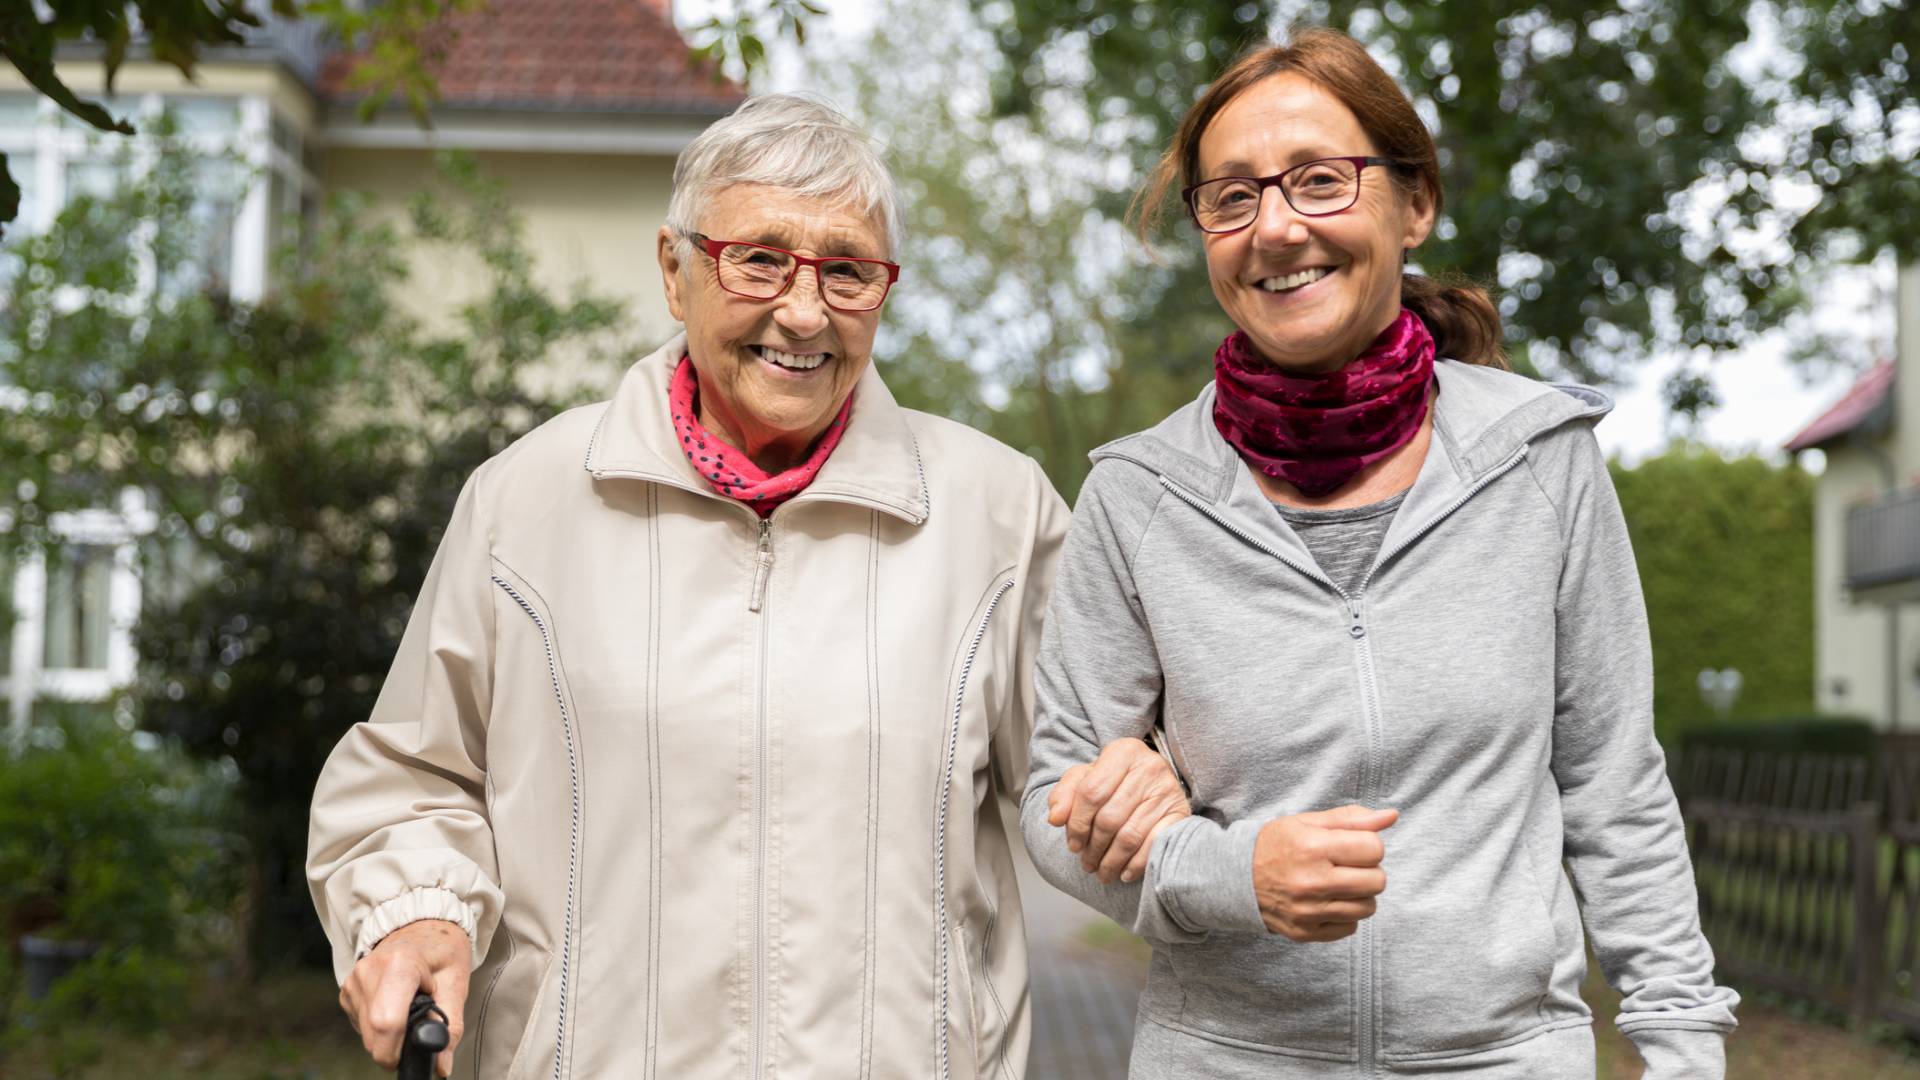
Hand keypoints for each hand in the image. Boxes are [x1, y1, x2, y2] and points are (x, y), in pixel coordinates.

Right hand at [339, 918, 471, 1076]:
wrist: (422, 927)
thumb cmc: (443, 952)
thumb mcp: (456, 984)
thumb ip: (450, 1027)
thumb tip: (441, 1067)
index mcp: (398, 964)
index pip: (387, 1022)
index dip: (397, 1050)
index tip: (411, 1055)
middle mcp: (368, 971)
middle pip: (374, 1034)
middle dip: (395, 1045)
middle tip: (418, 1027)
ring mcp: (353, 980)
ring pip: (366, 1033)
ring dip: (388, 1035)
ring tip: (409, 1007)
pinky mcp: (346, 990)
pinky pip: (361, 1024)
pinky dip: (378, 1025)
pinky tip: (394, 1004)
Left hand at [1046, 737, 1191, 884]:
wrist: (1155, 779)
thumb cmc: (1115, 780)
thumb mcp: (1087, 777)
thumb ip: (1065, 793)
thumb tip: (1054, 818)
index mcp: (1122, 752)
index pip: (1091, 793)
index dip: (1077, 823)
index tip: (1072, 844)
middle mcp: (1149, 767)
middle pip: (1109, 818)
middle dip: (1093, 848)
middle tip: (1086, 863)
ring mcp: (1167, 790)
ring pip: (1130, 836)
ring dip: (1111, 861)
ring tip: (1102, 872)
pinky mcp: (1181, 812)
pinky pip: (1155, 844)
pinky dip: (1137, 864)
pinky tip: (1125, 873)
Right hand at [1253, 805, 1397, 941]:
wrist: (1234, 878)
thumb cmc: (1275, 845)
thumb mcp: (1308, 822)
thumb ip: (1351, 819)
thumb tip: (1392, 816)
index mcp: (1313, 847)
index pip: (1375, 849)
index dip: (1367, 844)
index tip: (1350, 844)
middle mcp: (1312, 882)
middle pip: (1377, 881)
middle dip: (1368, 870)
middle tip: (1346, 865)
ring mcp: (1309, 911)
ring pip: (1368, 907)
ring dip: (1359, 894)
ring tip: (1337, 883)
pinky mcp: (1306, 932)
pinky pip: (1350, 927)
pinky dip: (1344, 914)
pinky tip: (1327, 901)